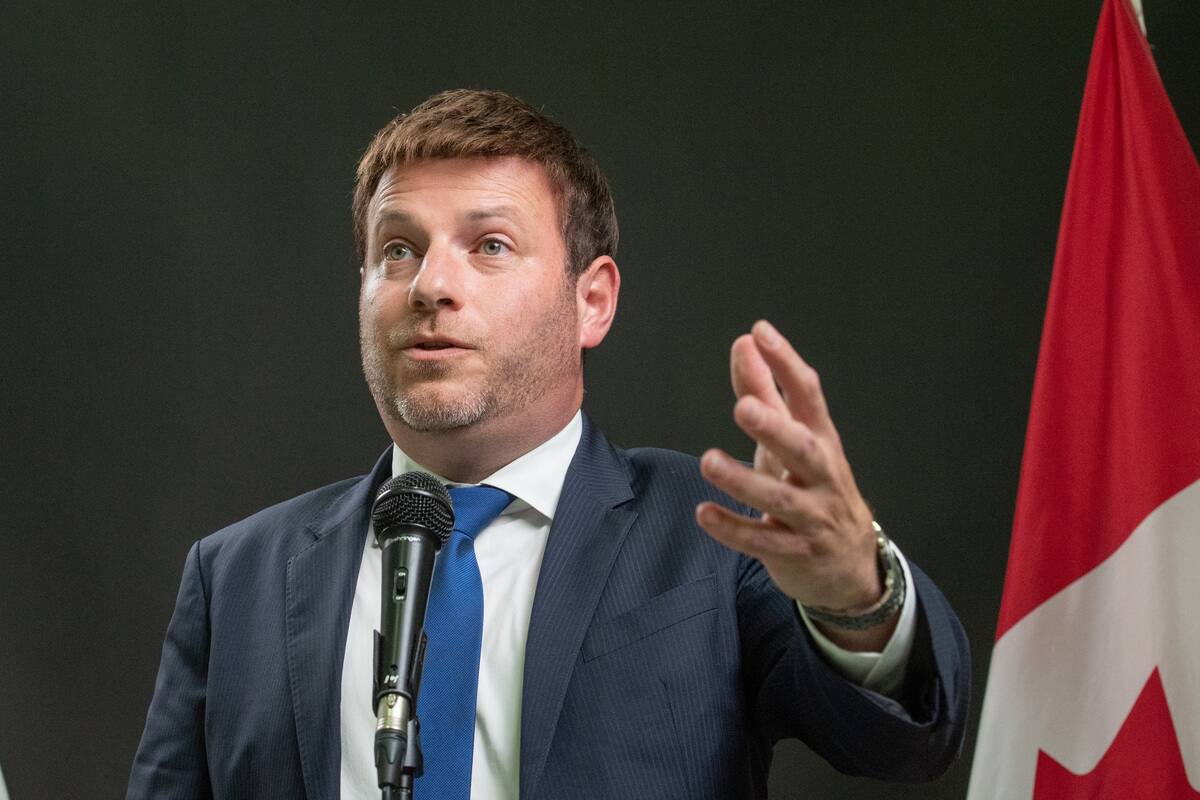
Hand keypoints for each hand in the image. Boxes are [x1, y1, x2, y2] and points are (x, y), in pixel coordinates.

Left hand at [696, 320, 882, 615]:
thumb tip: (745, 344)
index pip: (809, 395)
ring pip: (781, 498)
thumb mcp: (792, 439)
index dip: (786, 363)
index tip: (761, 333)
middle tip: (744, 407)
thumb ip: (765, 393)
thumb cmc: (814, 488)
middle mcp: (822, 475)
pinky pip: (763, 541)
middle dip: (775, 427)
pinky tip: (704, 514)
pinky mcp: (795, 551)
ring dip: (744, 481)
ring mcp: (812, 516)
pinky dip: (733, 529)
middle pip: (803, 449)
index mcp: (821, 439)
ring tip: (710, 461)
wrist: (851, 564)